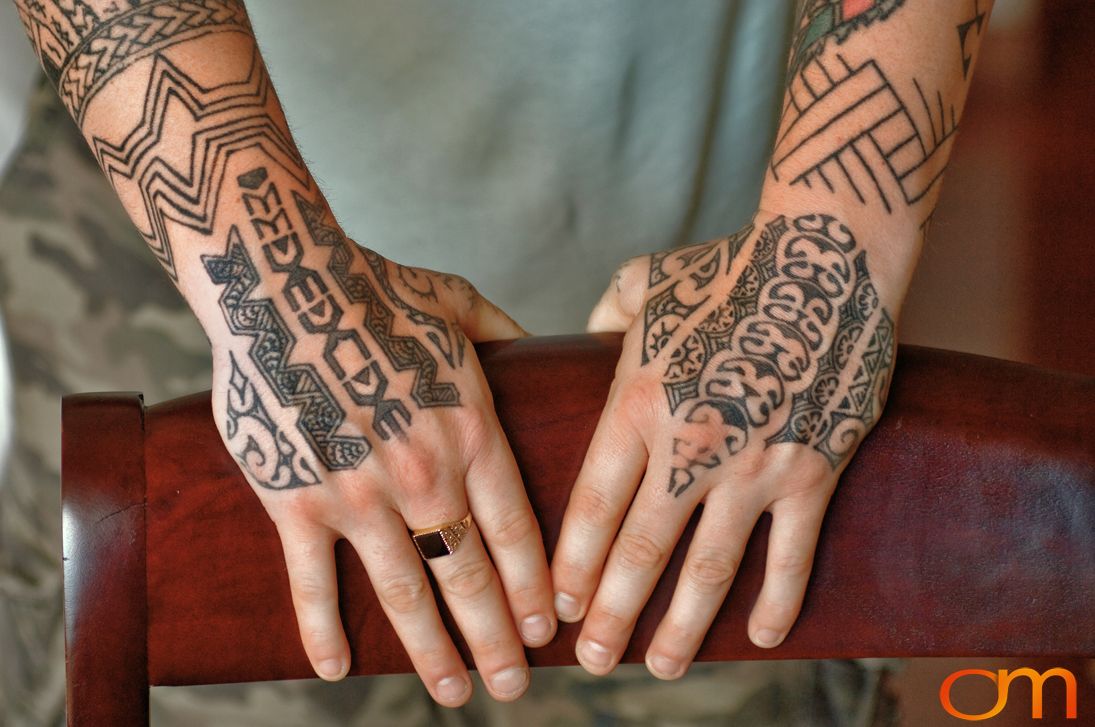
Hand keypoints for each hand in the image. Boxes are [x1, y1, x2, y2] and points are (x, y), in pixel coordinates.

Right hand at [204, 190, 551, 705]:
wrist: (280, 283)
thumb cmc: (373, 289)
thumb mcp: (458, 304)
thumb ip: (507, 335)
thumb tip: (543, 346)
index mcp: (470, 431)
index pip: (515, 531)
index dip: (533, 588)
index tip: (546, 632)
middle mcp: (423, 474)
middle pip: (469, 575)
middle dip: (494, 640)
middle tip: (513, 688)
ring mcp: (358, 494)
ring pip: (404, 592)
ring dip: (430, 651)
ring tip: (452, 693)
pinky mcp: (295, 500)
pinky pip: (310, 580)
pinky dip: (319, 630)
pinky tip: (336, 669)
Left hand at [552, 210, 896, 677]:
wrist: (825, 257)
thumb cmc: (728, 269)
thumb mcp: (644, 284)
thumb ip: (601, 316)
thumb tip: (582, 336)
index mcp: (637, 403)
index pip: (593, 507)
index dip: (572, 566)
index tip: (557, 608)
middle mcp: (690, 444)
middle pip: (640, 552)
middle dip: (613, 615)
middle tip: (595, 660)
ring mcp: (755, 464)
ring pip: (711, 568)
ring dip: (683, 626)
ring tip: (663, 667)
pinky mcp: (812, 470)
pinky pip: (793, 552)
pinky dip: (778, 599)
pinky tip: (760, 635)